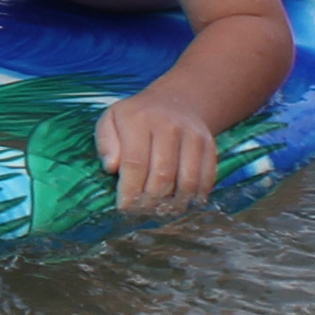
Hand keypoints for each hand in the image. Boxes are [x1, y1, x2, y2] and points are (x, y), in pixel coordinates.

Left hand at [92, 86, 220, 216]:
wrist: (175, 101)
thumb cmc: (136, 117)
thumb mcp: (111, 120)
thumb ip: (105, 143)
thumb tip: (111, 167)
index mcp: (139, 120)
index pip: (135, 163)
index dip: (129, 191)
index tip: (124, 207)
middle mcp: (169, 126)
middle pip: (162, 176)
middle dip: (150, 202)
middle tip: (141, 213)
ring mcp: (192, 135)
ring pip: (186, 181)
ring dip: (173, 204)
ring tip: (160, 212)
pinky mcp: (209, 145)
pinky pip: (206, 178)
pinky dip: (195, 197)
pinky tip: (181, 204)